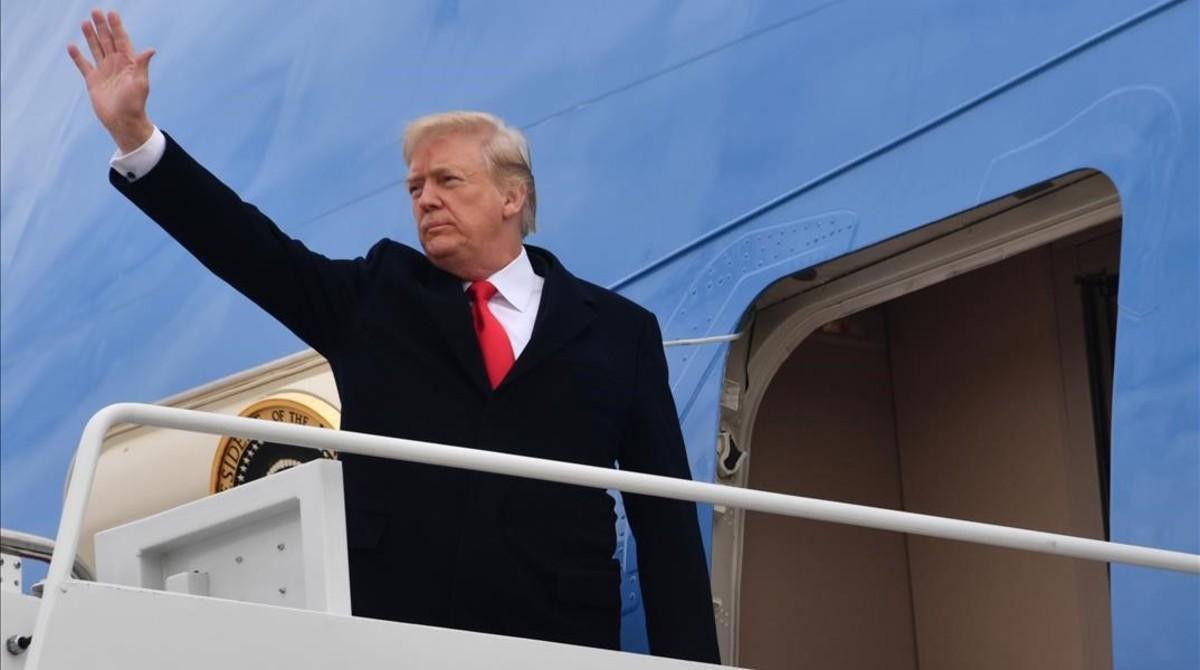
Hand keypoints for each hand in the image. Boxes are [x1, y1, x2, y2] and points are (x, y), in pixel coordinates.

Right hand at [67, 10, 155, 152]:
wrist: (123, 122)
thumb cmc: (135, 104)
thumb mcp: (140, 83)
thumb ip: (142, 65)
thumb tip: (150, 50)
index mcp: (128, 63)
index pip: (122, 40)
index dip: (116, 27)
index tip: (111, 13)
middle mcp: (116, 64)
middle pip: (107, 41)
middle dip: (102, 26)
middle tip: (95, 11)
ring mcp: (104, 72)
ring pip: (96, 49)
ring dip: (91, 36)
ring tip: (85, 22)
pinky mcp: (93, 81)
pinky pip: (83, 65)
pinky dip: (78, 56)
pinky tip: (72, 46)